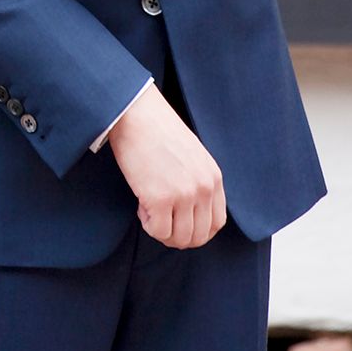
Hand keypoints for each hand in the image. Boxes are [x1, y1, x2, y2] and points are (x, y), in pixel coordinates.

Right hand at [107, 84, 226, 248]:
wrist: (135, 112)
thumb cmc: (157, 129)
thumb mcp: (193, 154)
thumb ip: (198, 180)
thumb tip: (190, 211)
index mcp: (213, 177)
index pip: (217, 223)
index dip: (197, 230)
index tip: (180, 224)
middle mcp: (203, 188)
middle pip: (199, 236)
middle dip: (178, 236)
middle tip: (161, 221)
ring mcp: (183, 195)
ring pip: (179, 238)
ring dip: (162, 231)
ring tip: (150, 210)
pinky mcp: (159, 198)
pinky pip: (157, 231)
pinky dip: (148, 225)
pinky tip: (141, 205)